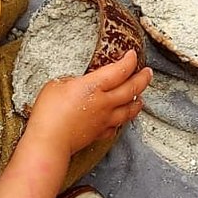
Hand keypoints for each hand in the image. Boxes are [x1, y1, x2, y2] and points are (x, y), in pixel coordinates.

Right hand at [21, 49, 151, 153]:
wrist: (50, 142)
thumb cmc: (49, 113)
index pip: (120, 70)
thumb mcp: (56, 85)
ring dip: (137, 101)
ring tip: (140, 97)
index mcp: (95, 86)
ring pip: (130, 109)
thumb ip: (72, 81)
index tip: (132, 55)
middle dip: (143, 78)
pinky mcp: (100, 133)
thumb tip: (78, 84)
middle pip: (132, 88)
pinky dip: (122, 120)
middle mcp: (105, 102)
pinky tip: (121, 119)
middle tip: (148, 72)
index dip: (130, 61)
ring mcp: (105, 119)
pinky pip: (117, 126)